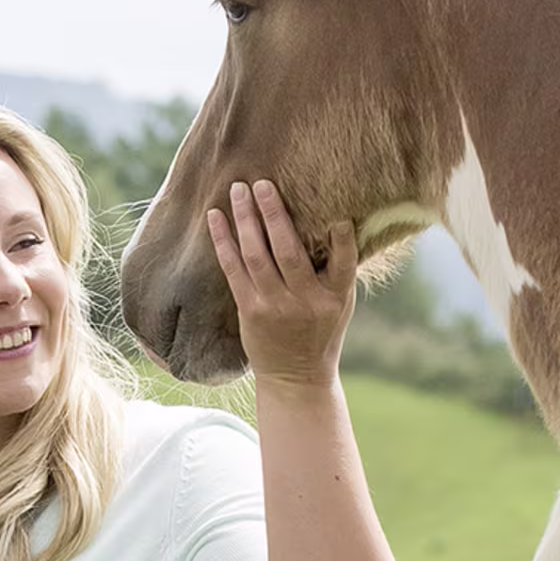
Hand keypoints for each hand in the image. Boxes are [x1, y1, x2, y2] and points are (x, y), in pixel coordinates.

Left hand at [207, 180, 356, 385]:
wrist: (296, 377)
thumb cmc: (320, 332)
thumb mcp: (340, 304)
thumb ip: (337, 269)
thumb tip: (333, 220)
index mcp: (335, 296)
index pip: (344, 263)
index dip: (342, 240)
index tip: (337, 216)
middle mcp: (305, 300)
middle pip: (289, 251)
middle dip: (274, 214)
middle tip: (261, 182)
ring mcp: (275, 306)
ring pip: (257, 256)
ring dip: (245, 219)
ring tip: (238, 189)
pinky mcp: (250, 311)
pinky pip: (234, 270)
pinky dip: (224, 242)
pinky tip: (215, 218)